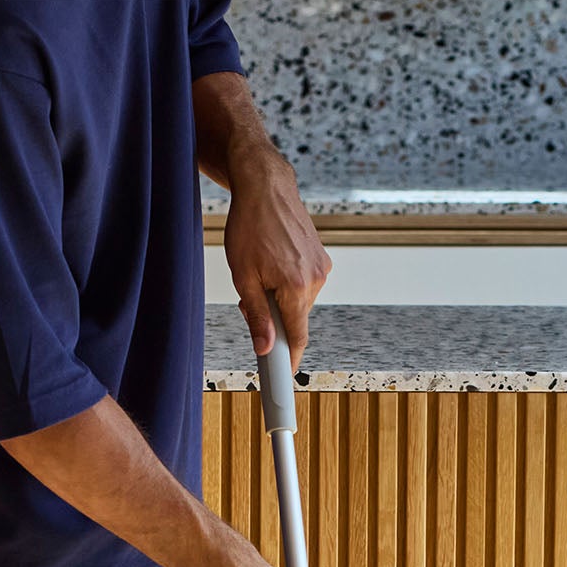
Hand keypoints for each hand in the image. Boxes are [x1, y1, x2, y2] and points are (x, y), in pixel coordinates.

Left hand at [224, 148, 330, 370]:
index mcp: (296, 287)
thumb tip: (264, 347)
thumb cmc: (249, 226)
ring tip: (260, 271)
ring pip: (298, 302)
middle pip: (295, 319)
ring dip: (279, 299)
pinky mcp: (322, 257)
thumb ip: (257, 315)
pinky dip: (287, 284)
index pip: (297, 338)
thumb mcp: (243, 275)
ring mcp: (321, 267)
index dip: (288, 361)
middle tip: (250, 300)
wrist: (266, 185)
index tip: (283, 380)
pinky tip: (273, 262)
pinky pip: (303, 285)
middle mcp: (315, 279)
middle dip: (274, 319)